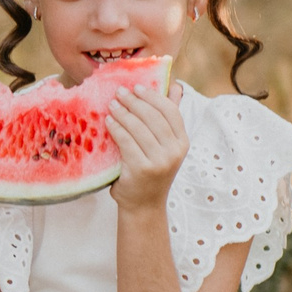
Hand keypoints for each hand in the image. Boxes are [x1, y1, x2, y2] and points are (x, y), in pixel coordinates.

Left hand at [105, 81, 187, 211]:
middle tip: (119, 92)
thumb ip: (167, 118)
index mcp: (182, 143)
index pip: (170, 111)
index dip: (153, 96)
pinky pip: (127, 141)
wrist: (143, 205)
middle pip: (154, 117)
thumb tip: (175, 86)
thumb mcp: (164, 146)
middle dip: (135, 101)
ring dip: (123, 113)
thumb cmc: (150, 170)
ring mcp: (160, 161)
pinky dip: (116, 128)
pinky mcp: (142, 169)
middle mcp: (175, 151)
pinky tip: (108, 122)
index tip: (137, 87)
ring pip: (139, 128)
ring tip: (111, 104)